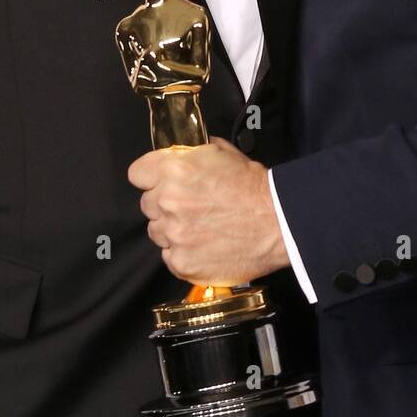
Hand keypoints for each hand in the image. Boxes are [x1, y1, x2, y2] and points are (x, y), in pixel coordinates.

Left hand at [127, 137, 289, 286]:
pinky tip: (205, 246)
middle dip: (164, 204)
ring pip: (157, 232)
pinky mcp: (183, 263)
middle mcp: (168, 201)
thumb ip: (193, 153)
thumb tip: (180, 154)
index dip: (150, 177)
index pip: (137, 174)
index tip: (161, 181)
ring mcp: (174, 235)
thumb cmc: (254, 186)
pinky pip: (170, 257)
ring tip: (201, 228)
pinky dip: (184, 253)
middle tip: (190, 206)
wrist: (279, 221)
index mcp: (174, 169)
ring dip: (172, 229)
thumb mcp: (222, 152)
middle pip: (147, 204)